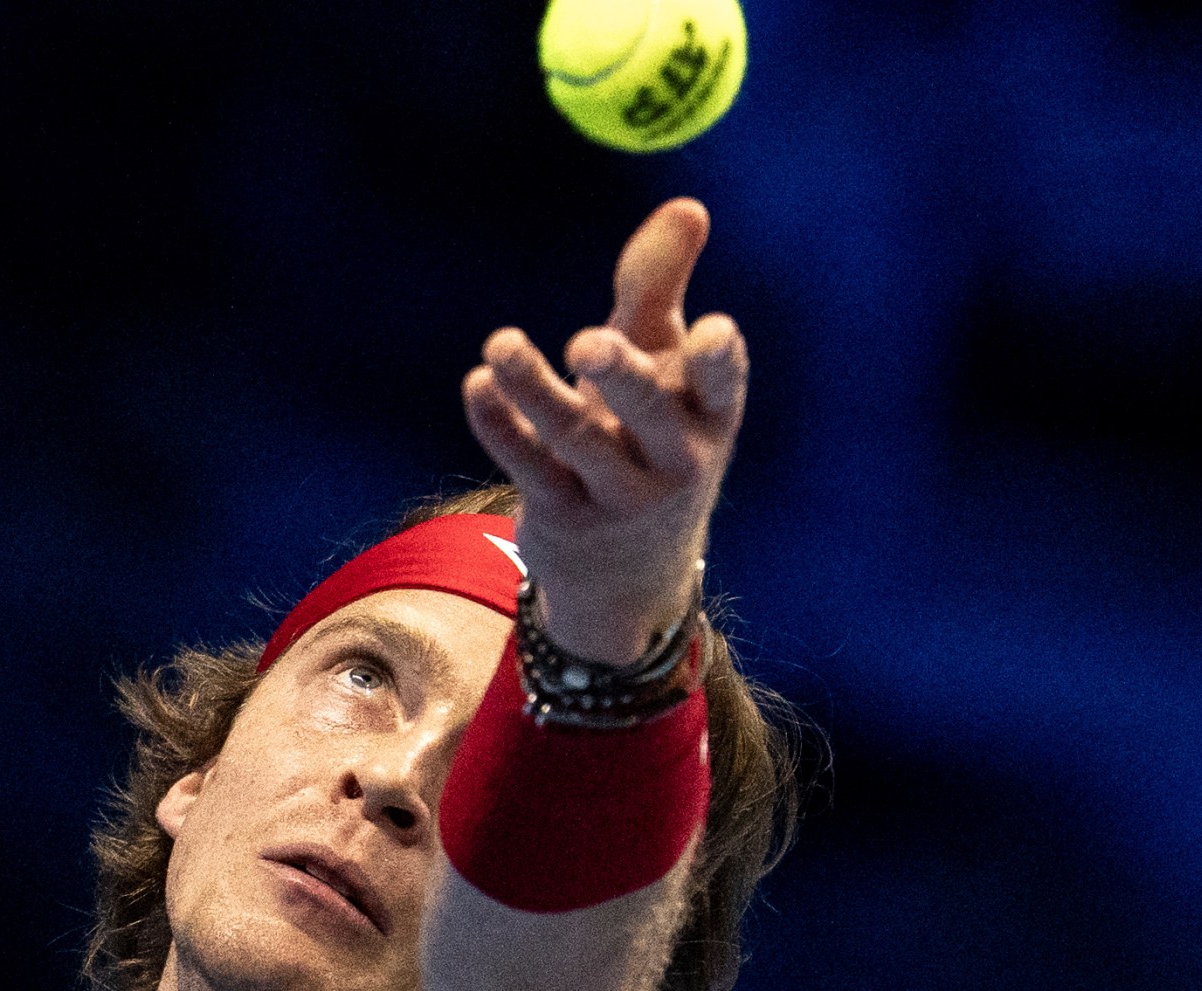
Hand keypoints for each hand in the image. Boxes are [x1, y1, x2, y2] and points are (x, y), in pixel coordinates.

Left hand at [462, 197, 748, 665]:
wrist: (628, 572)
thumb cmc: (647, 431)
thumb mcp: (661, 362)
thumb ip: (662, 285)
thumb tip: (688, 206)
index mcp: (708, 418)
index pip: (723, 390)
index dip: (720, 364)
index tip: (715, 329)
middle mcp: (673, 462)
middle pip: (651, 420)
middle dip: (624, 379)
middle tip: (588, 341)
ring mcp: (618, 496)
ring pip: (576, 442)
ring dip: (536, 391)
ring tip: (501, 345)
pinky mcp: (564, 517)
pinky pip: (530, 468)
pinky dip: (501, 428)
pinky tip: (477, 386)